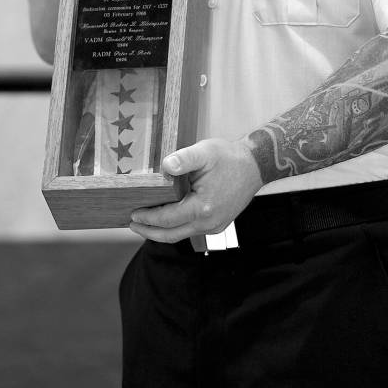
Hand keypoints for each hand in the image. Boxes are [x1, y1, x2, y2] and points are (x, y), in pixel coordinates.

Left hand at [129, 138, 263, 242]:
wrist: (255, 165)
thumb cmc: (229, 158)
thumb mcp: (205, 152)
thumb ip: (183, 159)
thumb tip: (165, 166)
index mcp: (203, 208)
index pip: (167, 219)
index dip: (148, 218)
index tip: (133, 213)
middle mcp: (210, 223)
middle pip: (172, 235)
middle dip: (150, 231)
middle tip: (132, 224)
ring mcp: (215, 226)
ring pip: (182, 235)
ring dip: (162, 231)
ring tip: (145, 223)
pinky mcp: (219, 224)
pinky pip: (192, 230)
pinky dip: (176, 227)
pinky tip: (168, 218)